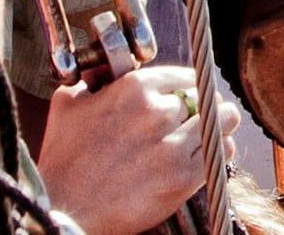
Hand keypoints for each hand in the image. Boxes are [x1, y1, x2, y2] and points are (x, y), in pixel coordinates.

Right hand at [37, 64, 208, 234]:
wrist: (61, 213)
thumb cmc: (62, 162)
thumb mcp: (67, 105)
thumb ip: (93, 80)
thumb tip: (107, 70)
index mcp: (134, 88)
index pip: (186, 76)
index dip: (189, 88)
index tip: (189, 98)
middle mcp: (157, 112)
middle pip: (205, 98)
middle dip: (202, 108)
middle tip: (196, 121)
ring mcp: (171, 145)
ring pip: (222, 120)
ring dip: (220, 124)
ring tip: (213, 132)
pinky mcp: (181, 177)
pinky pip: (220, 154)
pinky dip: (218, 152)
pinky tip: (207, 156)